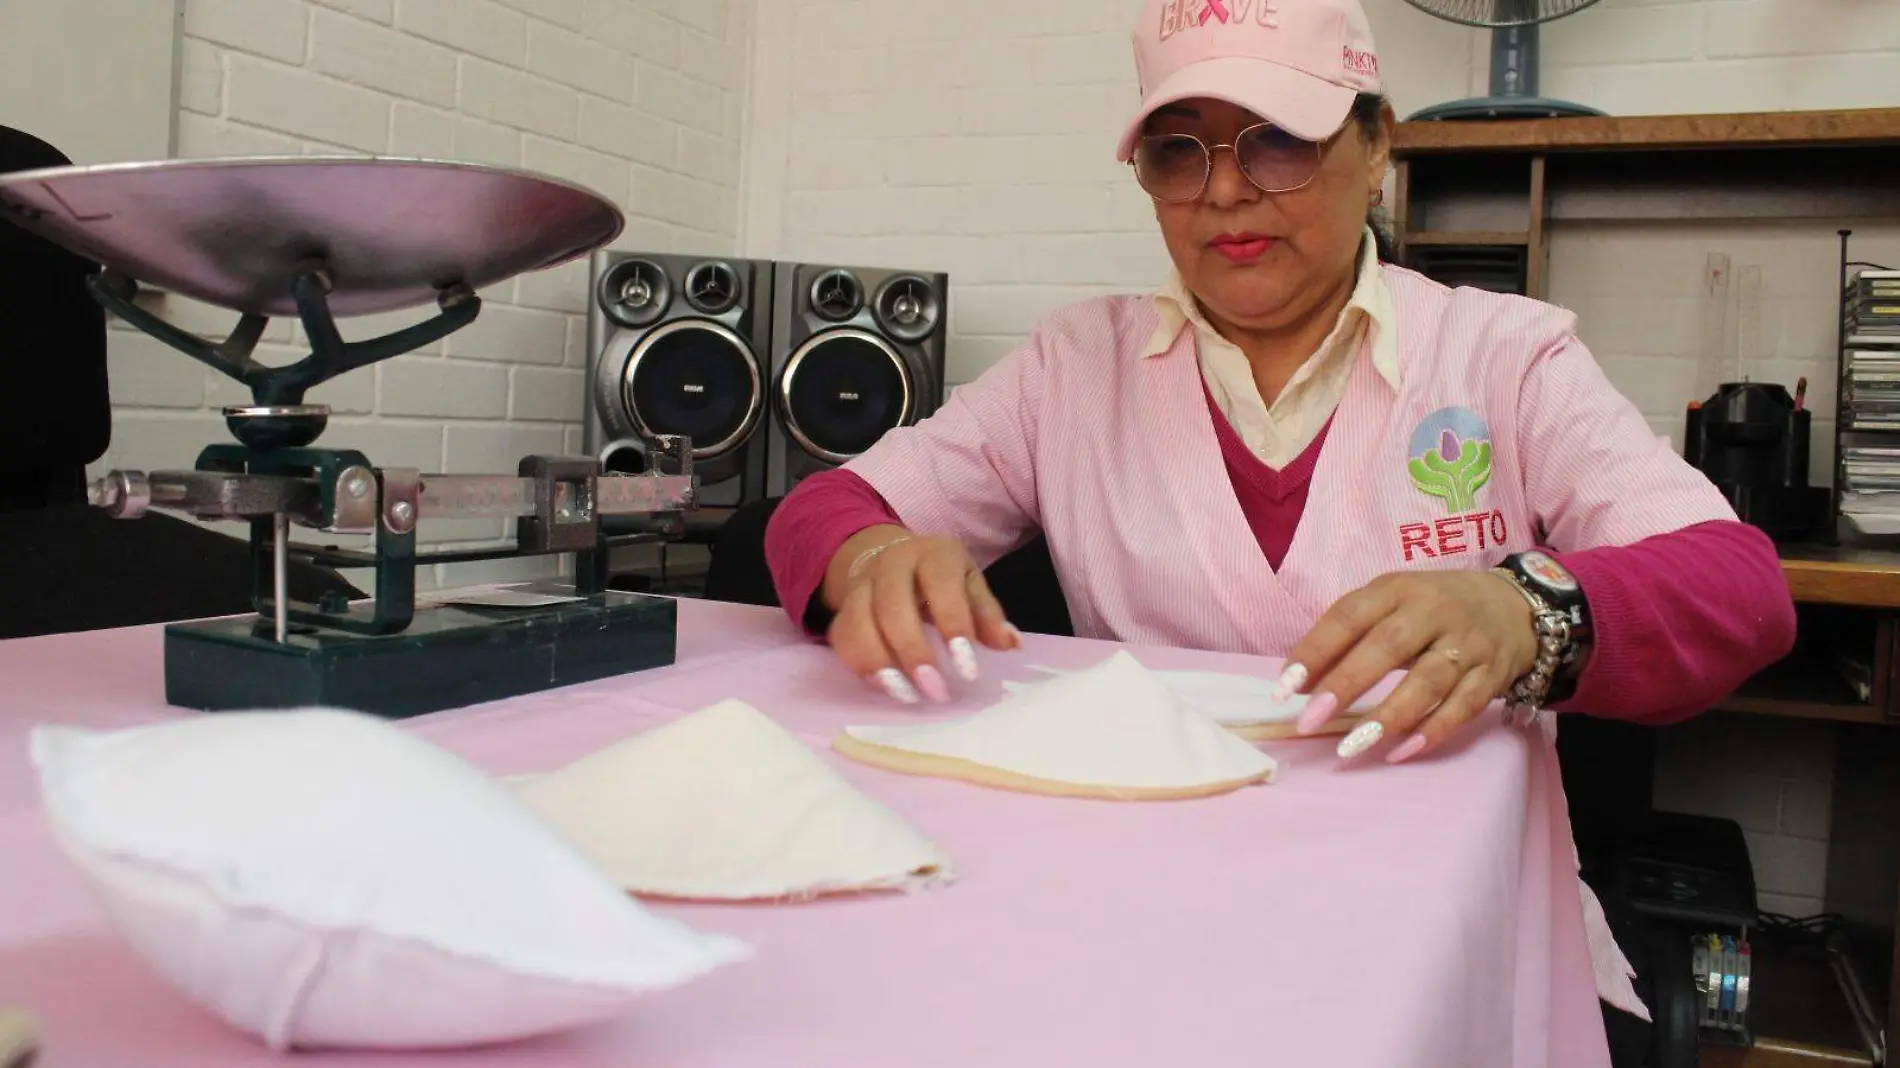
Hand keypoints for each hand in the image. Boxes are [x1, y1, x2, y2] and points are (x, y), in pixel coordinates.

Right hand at [822, 527, 1020, 703]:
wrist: (891, 556)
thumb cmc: (941, 578)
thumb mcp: (969, 584)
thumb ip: (986, 613)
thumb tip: (1010, 645)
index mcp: (933, 554)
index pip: (941, 585)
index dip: (954, 625)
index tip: (968, 671)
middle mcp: (891, 564)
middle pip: (892, 606)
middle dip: (912, 652)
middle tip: (935, 691)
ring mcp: (862, 584)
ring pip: (858, 621)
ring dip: (879, 662)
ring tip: (905, 695)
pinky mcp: (844, 607)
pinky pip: (842, 635)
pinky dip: (859, 663)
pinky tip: (882, 686)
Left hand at [1278, 571, 1536, 763]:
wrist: (1514, 605)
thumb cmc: (1431, 609)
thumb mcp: (1390, 603)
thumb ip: (1347, 635)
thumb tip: (1299, 683)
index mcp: (1397, 589)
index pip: (1349, 616)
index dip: (1315, 651)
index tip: (1284, 688)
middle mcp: (1434, 610)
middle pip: (1388, 647)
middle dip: (1346, 685)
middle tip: (1310, 721)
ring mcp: (1467, 643)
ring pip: (1427, 682)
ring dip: (1388, 716)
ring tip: (1352, 747)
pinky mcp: (1492, 674)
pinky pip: (1463, 707)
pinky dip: (1433, 731)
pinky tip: (1401, 753)